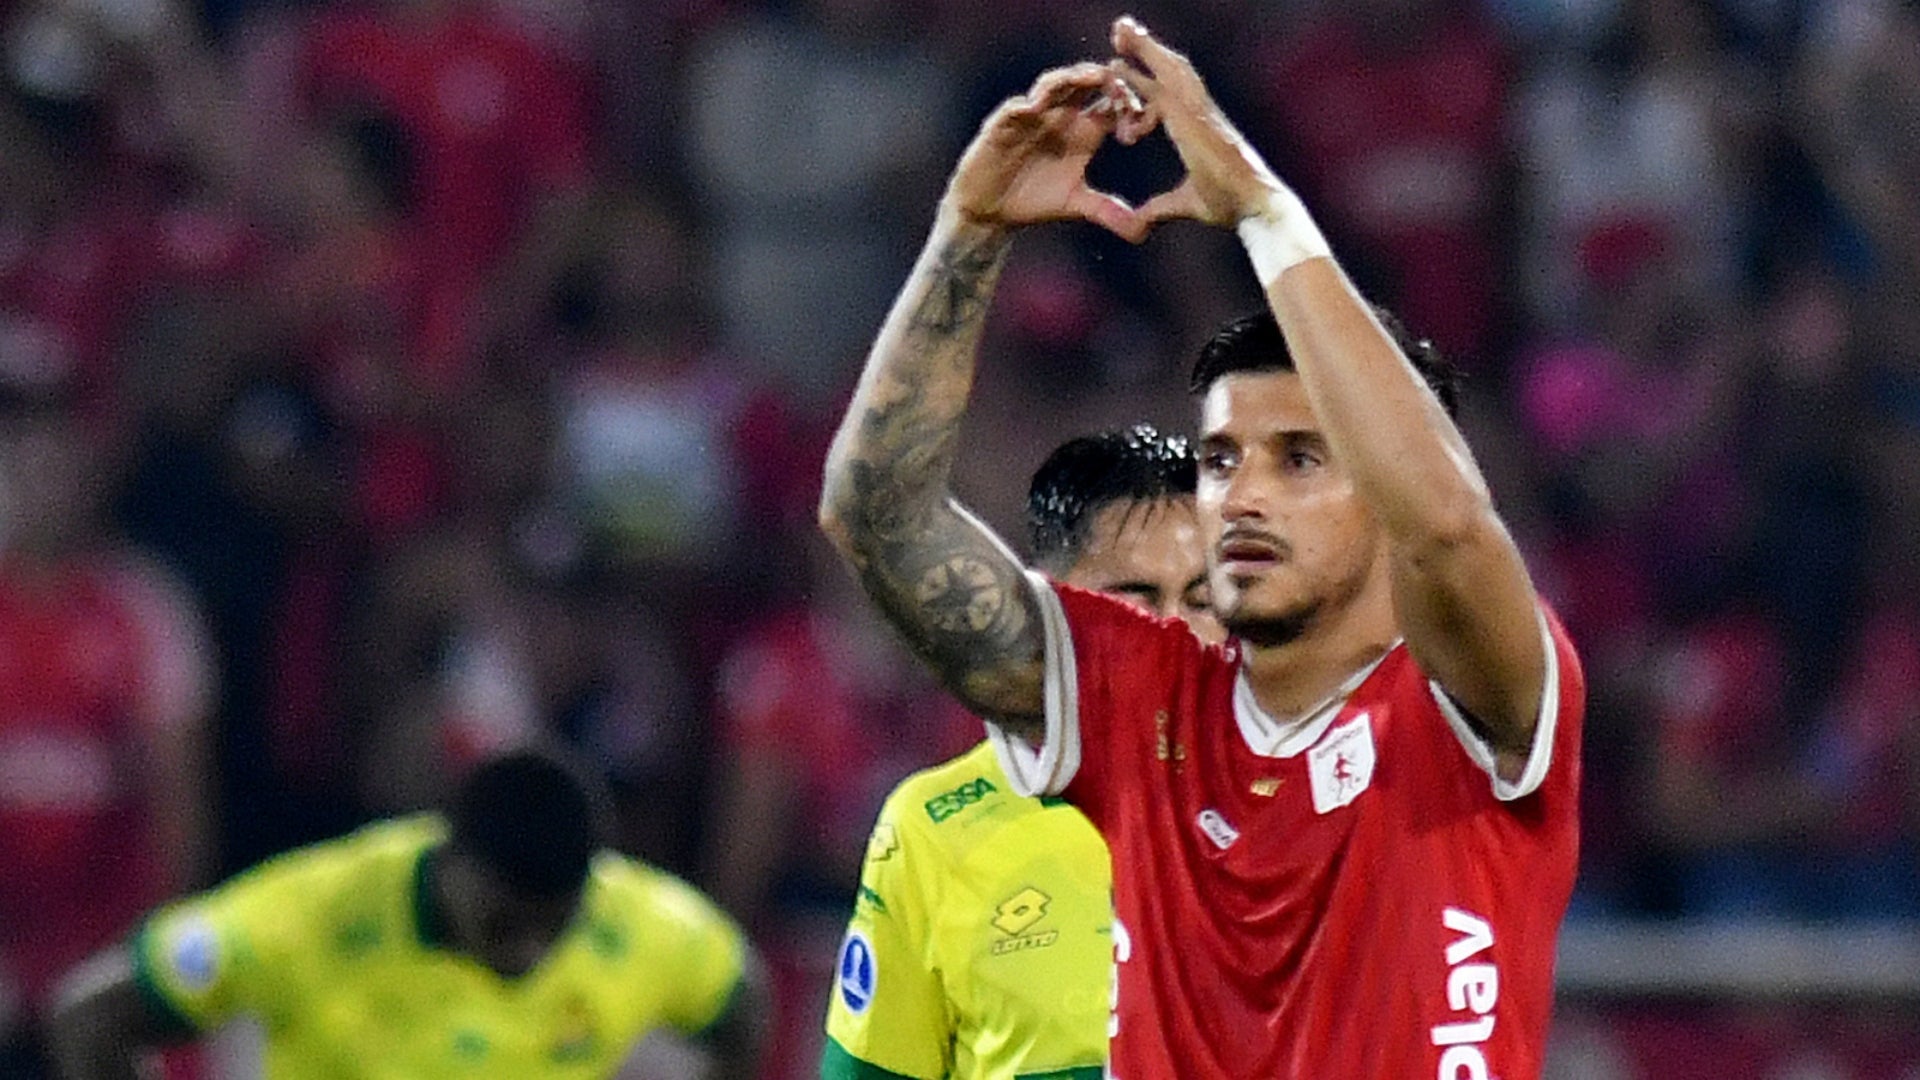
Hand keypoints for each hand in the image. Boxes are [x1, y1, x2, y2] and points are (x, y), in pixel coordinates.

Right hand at [943, 63, 1150, 239]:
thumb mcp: (1076, 205)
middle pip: (1084, 83)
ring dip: (1068, 80)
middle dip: (1102, 78)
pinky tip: (1034, 107)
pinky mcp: (1002, 126)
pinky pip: (1013, 109)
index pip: (1111, 104)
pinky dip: (1024, 106)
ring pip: (1051, 85)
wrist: (992, 211)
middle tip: (1117, 85)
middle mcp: (1060, 116)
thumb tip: (1142, 231)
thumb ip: (1108, 211)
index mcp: (1084, 130)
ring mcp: (1032, 117)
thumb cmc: (1034, 200)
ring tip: (1085, 79)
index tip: (1135, 123)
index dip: (1127, 105)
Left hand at [1109, 15, 1286, 233]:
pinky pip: (1161, 88)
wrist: (1254, 205)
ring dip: (1144, 47)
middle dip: (1147, 48)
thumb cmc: (1230, 205)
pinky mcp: (1192, 119)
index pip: (1171, 91)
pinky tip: (1121, 60)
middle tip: (1122, 30)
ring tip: (1120, 29)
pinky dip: (1142, 70)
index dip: (1150, 76)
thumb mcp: (1184, 204)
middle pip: (1171, 69)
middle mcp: (1199, 111)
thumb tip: (1140, 221)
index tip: (1127, 67)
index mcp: (1198, 126)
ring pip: (1168, 69)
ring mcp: (1198, 112)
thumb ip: (1160, 207)